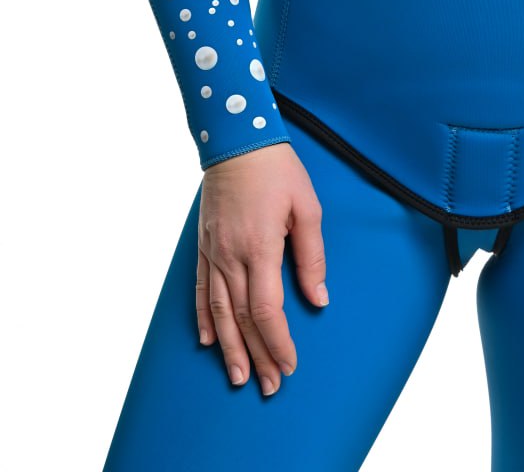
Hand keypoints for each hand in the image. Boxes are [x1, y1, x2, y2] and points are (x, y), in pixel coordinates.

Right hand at [196, 141, 329, 395]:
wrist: (236, 139)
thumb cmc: (278, 170)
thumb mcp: (307, 208)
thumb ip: (312, 257)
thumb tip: (319, 300)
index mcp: (260, 248)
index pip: (267, 310)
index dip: (278, 342)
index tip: (290, 364)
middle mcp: (231, 256)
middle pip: (242, 319)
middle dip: (257, 356)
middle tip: (270, 386)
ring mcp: (213, 252)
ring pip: (218, 312)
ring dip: (230, 348)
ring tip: (239, 377)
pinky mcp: (204, 245)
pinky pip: (201, 289)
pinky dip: (204, 318)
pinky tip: (209, 340)